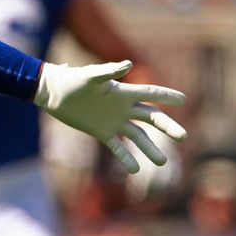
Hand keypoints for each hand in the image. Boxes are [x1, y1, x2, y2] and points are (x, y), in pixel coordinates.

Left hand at [35, 61, 185, 173]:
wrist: (53, 92)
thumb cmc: (71, 79)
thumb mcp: (89, 76)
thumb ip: (108, 72)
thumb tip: (128, 64)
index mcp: (123, 92)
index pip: (149, 94)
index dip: (166, 96)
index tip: (183, 100)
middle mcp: (123, 108)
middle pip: (151, 118)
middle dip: (167, 126)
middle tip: (183, 136)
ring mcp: (114, 121)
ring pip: (137, 136)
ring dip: (150, 148)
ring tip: (161, 162)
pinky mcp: (102, 132)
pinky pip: (117, 147)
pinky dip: (126, 157)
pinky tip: (135, 170)